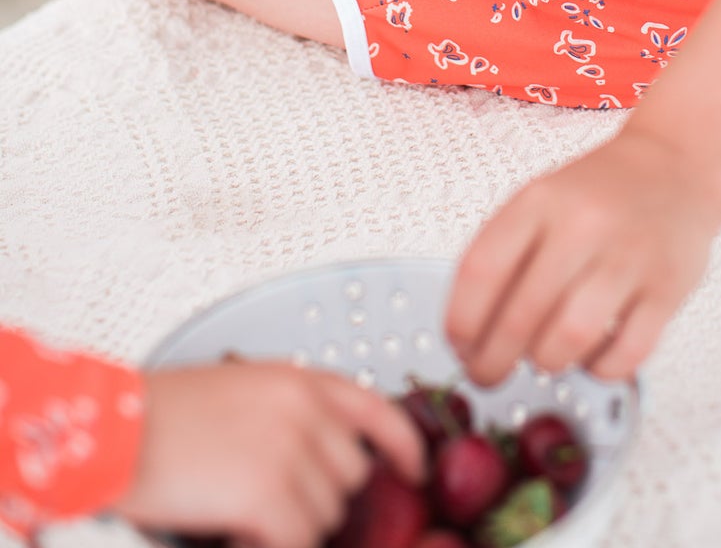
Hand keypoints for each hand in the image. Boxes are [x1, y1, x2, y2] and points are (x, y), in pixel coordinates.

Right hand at [115, 360, 426, 547]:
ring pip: (325, 515)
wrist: (116, 432)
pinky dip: (269, 546)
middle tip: (264, 504)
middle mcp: (304, 408)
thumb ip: (289, 417)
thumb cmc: (163, 418)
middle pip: (351, 475)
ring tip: (237, 513)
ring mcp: (291, 449)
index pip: (378, 407)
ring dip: (287, 527)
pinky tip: (235, 533)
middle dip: (316, 500)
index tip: (415, 470)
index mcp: (299, 379)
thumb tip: (321, 463)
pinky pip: (298, 542)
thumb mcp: (241, 394)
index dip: (404, 445)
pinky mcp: (270, 492)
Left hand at [444, 128, 720, 386]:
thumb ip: (503, 253)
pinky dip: (600, 368)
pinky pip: (625, 354)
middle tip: (488, 375)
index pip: (481, 270)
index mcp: (540, 200)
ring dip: (547, 363)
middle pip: (521, 315)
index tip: (458, 347)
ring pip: (570, 339)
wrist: (675, 166)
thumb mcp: (541, 200)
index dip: (460, 321)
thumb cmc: (598, 194)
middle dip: (493, 361)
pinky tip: (592, 356)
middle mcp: (582, 224)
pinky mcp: (668, 288)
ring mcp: (629, 256)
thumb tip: (468, 333)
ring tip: (545, 357)